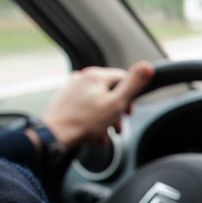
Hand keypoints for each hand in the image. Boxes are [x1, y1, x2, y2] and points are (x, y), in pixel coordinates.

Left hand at [37, 60, 154, 147]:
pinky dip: (92, 119)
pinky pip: (85, 108)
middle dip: (117, 111)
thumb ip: (133, 85)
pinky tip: (93, 133)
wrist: (54, 135)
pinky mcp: (65, 100)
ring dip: (105, 119)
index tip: (129, 112)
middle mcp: (82, 78)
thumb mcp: (116, 104)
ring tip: (104, 133)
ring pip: (98, 102)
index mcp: (96, 76)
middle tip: (117, 126)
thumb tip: (147, 67)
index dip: (130, 97)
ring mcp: (72, 89)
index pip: (123, 79)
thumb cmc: (84, 122)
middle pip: (110, 92)